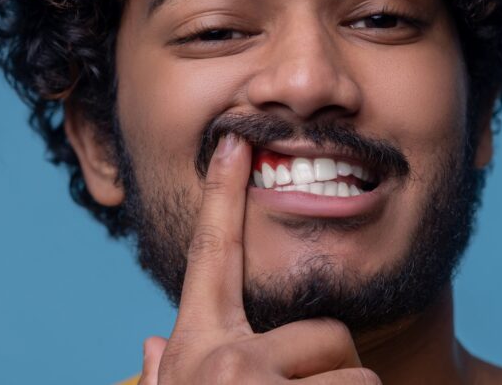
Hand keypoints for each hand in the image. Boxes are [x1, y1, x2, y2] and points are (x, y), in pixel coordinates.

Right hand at [138, 135, 380, 383]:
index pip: (212, 254)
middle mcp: (223, 361)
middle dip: (330, 366)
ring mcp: (252, 383)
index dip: (222, 193)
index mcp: (197, 350)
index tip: (235, 141)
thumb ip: (166, 373)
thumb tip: (151, 345)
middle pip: (323, 331)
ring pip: (350, 366)